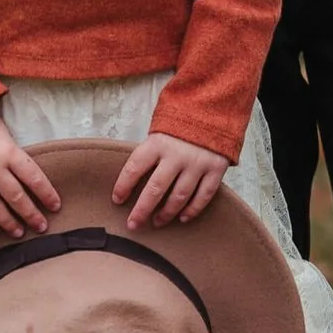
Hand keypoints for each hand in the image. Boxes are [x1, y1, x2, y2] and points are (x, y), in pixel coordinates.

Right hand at [0, 106, 61, 238]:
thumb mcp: (4, 135)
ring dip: (9, 222)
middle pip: (16, 197)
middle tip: (42, 227)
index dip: (47, 194)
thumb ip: (15, 158)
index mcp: (8, 151)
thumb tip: (32, 184)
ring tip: (19, 233)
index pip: (34, 178)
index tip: (56, 206)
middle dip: (31, 214)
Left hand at [112, 129, 229, 229]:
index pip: (134, 168)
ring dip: (166, 213)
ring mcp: (197, 163)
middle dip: (142, 210)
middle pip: (155, 189)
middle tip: (133, 224)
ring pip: (179, 196)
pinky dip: (192, 210)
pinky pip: (203, 196)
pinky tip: (182, 218)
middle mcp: (177, 154)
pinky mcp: (215, 168)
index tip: (117, 200)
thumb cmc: (181, 124)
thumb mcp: (160, 130)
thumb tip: (132, 180)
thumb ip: (149, 152)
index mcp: (158, 142)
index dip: (123, 186)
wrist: (213, 108)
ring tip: (157, 222)